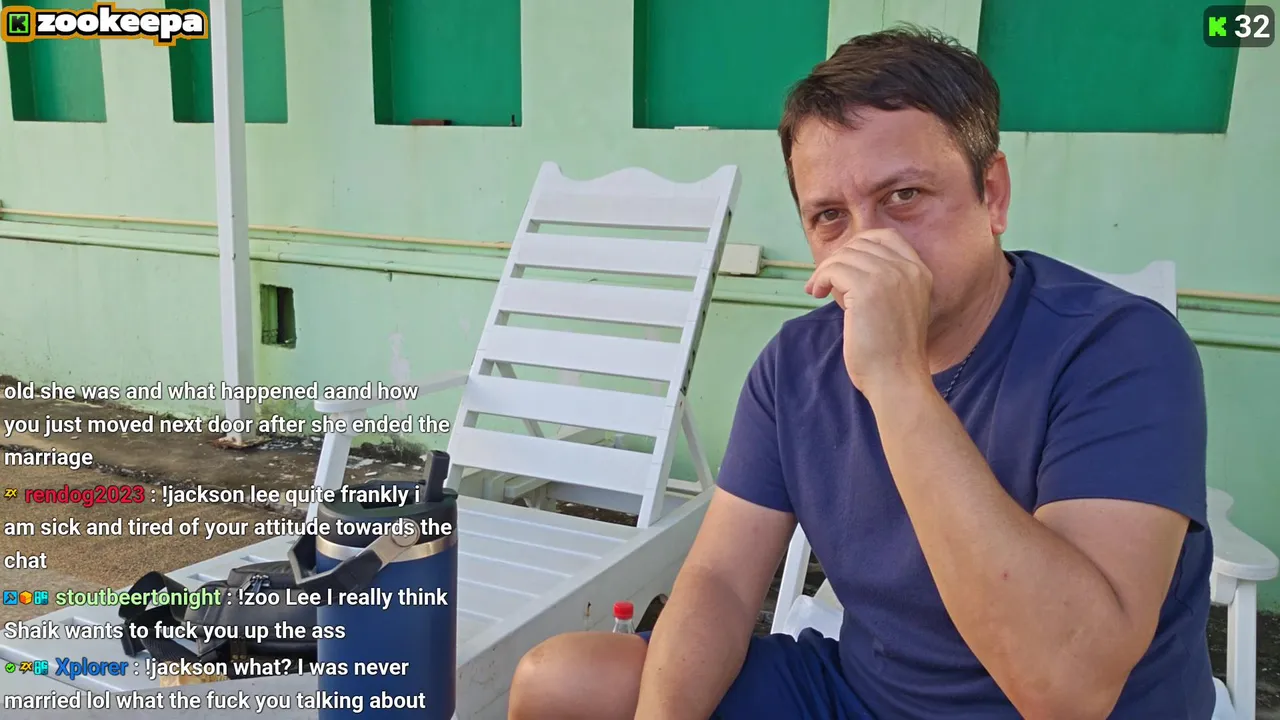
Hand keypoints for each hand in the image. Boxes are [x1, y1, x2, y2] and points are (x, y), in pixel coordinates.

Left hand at [804, 230, 932, 398]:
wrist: (897, 379)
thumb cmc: (890, 352)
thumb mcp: (897, 306)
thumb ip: (882, 283)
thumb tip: (843, 264)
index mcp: (919, 272)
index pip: (886, 237)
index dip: (858, 245)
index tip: (842, 265)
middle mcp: (908, 269)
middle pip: (860, 244)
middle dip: (837, 260)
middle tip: (823, 282)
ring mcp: (890, 276)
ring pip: (844, 256)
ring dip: (825, 271)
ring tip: (817, 289)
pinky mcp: (868, 289)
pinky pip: (833, 269)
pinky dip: (820, 278)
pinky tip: (817, 293)